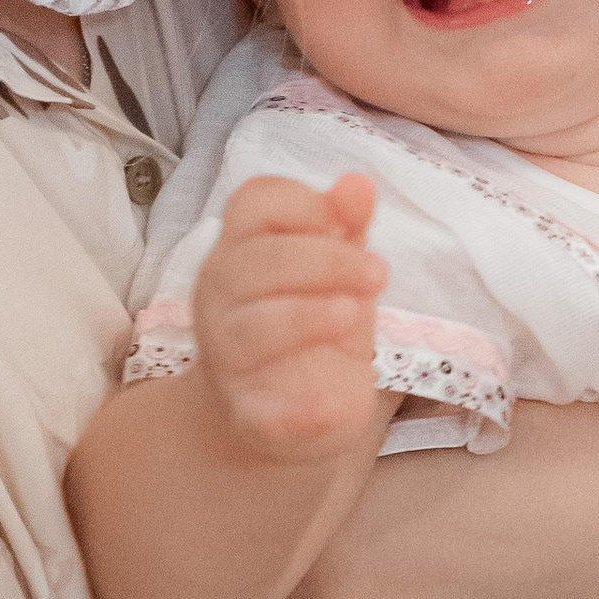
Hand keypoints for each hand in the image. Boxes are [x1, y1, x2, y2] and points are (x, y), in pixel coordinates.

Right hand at [192, 173, 387, 464]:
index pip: (252, 203)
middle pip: (254, 263)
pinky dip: (300, 408)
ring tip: (354, 314)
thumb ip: (344, 227)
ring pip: (252, 328)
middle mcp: (221, 298)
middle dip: (325, 260)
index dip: (302, 204)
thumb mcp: (334, 271)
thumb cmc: (305, 324)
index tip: (343, 224)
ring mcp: (229, 358)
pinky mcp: (250, 414)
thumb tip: (359, 184)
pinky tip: (330, 404)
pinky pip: (263, 410)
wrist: (277, 411)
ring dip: (309, 317)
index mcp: (240, 249)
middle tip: (377, 274)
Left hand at [273, 373, 598, 598]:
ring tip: (393, 501)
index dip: (283, 449)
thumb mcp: (457, 379)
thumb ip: (357, 392)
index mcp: (341, 552)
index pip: (258, 501)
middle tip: (347, 455)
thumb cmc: (596, 421)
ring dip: (332, 564)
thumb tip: (300, 365)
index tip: (313, 405)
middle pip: (270, 569)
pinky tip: (436, 554)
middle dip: (297, 515)